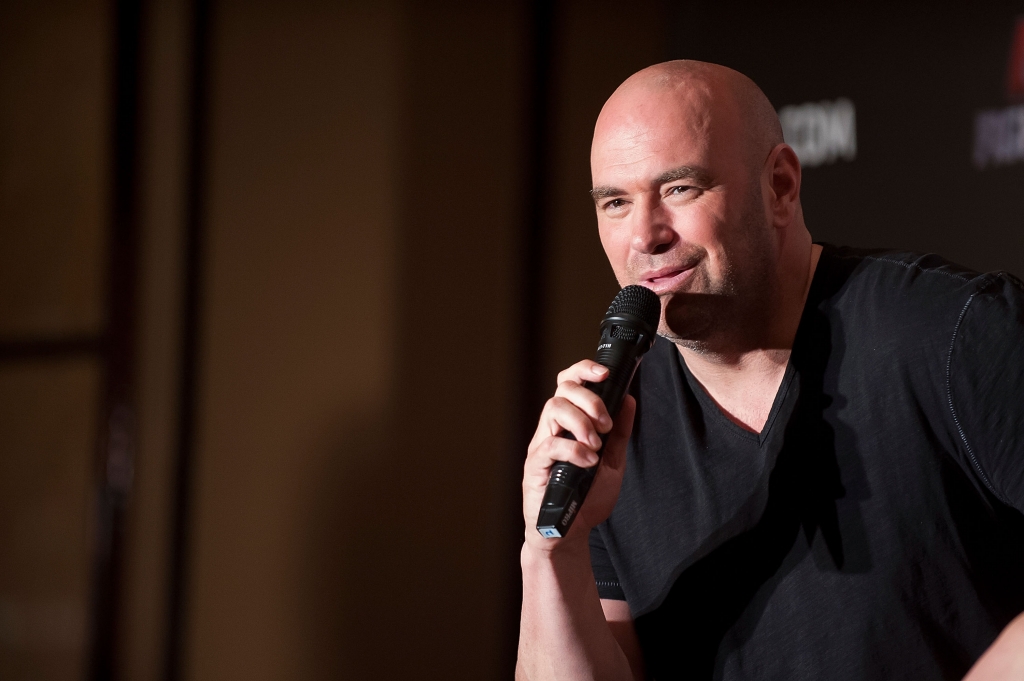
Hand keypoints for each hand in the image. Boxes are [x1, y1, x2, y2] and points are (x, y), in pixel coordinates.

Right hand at [522, 359, 635, 550]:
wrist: (571, 532)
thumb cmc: (586, 497)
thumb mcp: (613, 461)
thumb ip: (619, 432)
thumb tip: (628, 399)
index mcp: (569, 423)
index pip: (569, 383)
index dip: (584, 370)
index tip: (606, 373)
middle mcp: (552, 428)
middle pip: (562, 390)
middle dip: (589, 399)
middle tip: (606, 424)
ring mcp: (541, 445)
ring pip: (553, 409)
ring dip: (581, 422)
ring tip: (596, 444)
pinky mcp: (535, 466)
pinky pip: (550, 444)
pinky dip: (574, 450)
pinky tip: (589, 462)